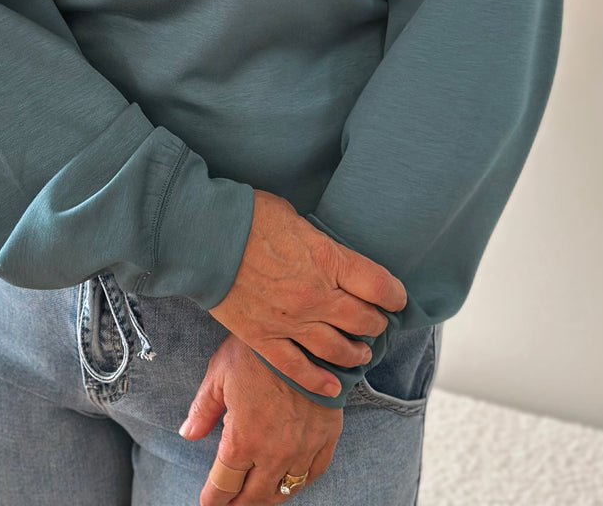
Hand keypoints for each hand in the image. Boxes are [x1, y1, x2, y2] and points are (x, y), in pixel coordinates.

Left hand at [179, 332, 342, 505]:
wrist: (305, 335)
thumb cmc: (256, 351)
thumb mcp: (219, 374)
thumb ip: (203, 409)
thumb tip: (188, 433)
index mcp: (242, 440)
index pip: (223, 486)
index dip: (213, 499)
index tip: (209, 503)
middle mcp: (273, 453)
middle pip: (254, 497)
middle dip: (238, 503)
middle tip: (230, 503)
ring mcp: (302, 449)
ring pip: (285, 489)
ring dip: (268, 496)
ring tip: (258, 494)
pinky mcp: (327, 438)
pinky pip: (313, 473)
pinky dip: (300, 480)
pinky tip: (291, 477)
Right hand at [209, 190, 407, 398]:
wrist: (206, 236)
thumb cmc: (249, 216)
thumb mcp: (295, 218)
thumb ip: (318, 243)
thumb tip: (327, 252)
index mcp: (328, 260)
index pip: (381, 287)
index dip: (395, 295)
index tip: (395, 298)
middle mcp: (316, 296)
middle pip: (364, 320)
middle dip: (376, 323)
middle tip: (376, 323)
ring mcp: (292, 322)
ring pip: (338, 350)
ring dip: (355, 353)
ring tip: (359, 352)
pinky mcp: (265, 339)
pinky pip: (299, 369)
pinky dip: (320, 381)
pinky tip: (333, 386)